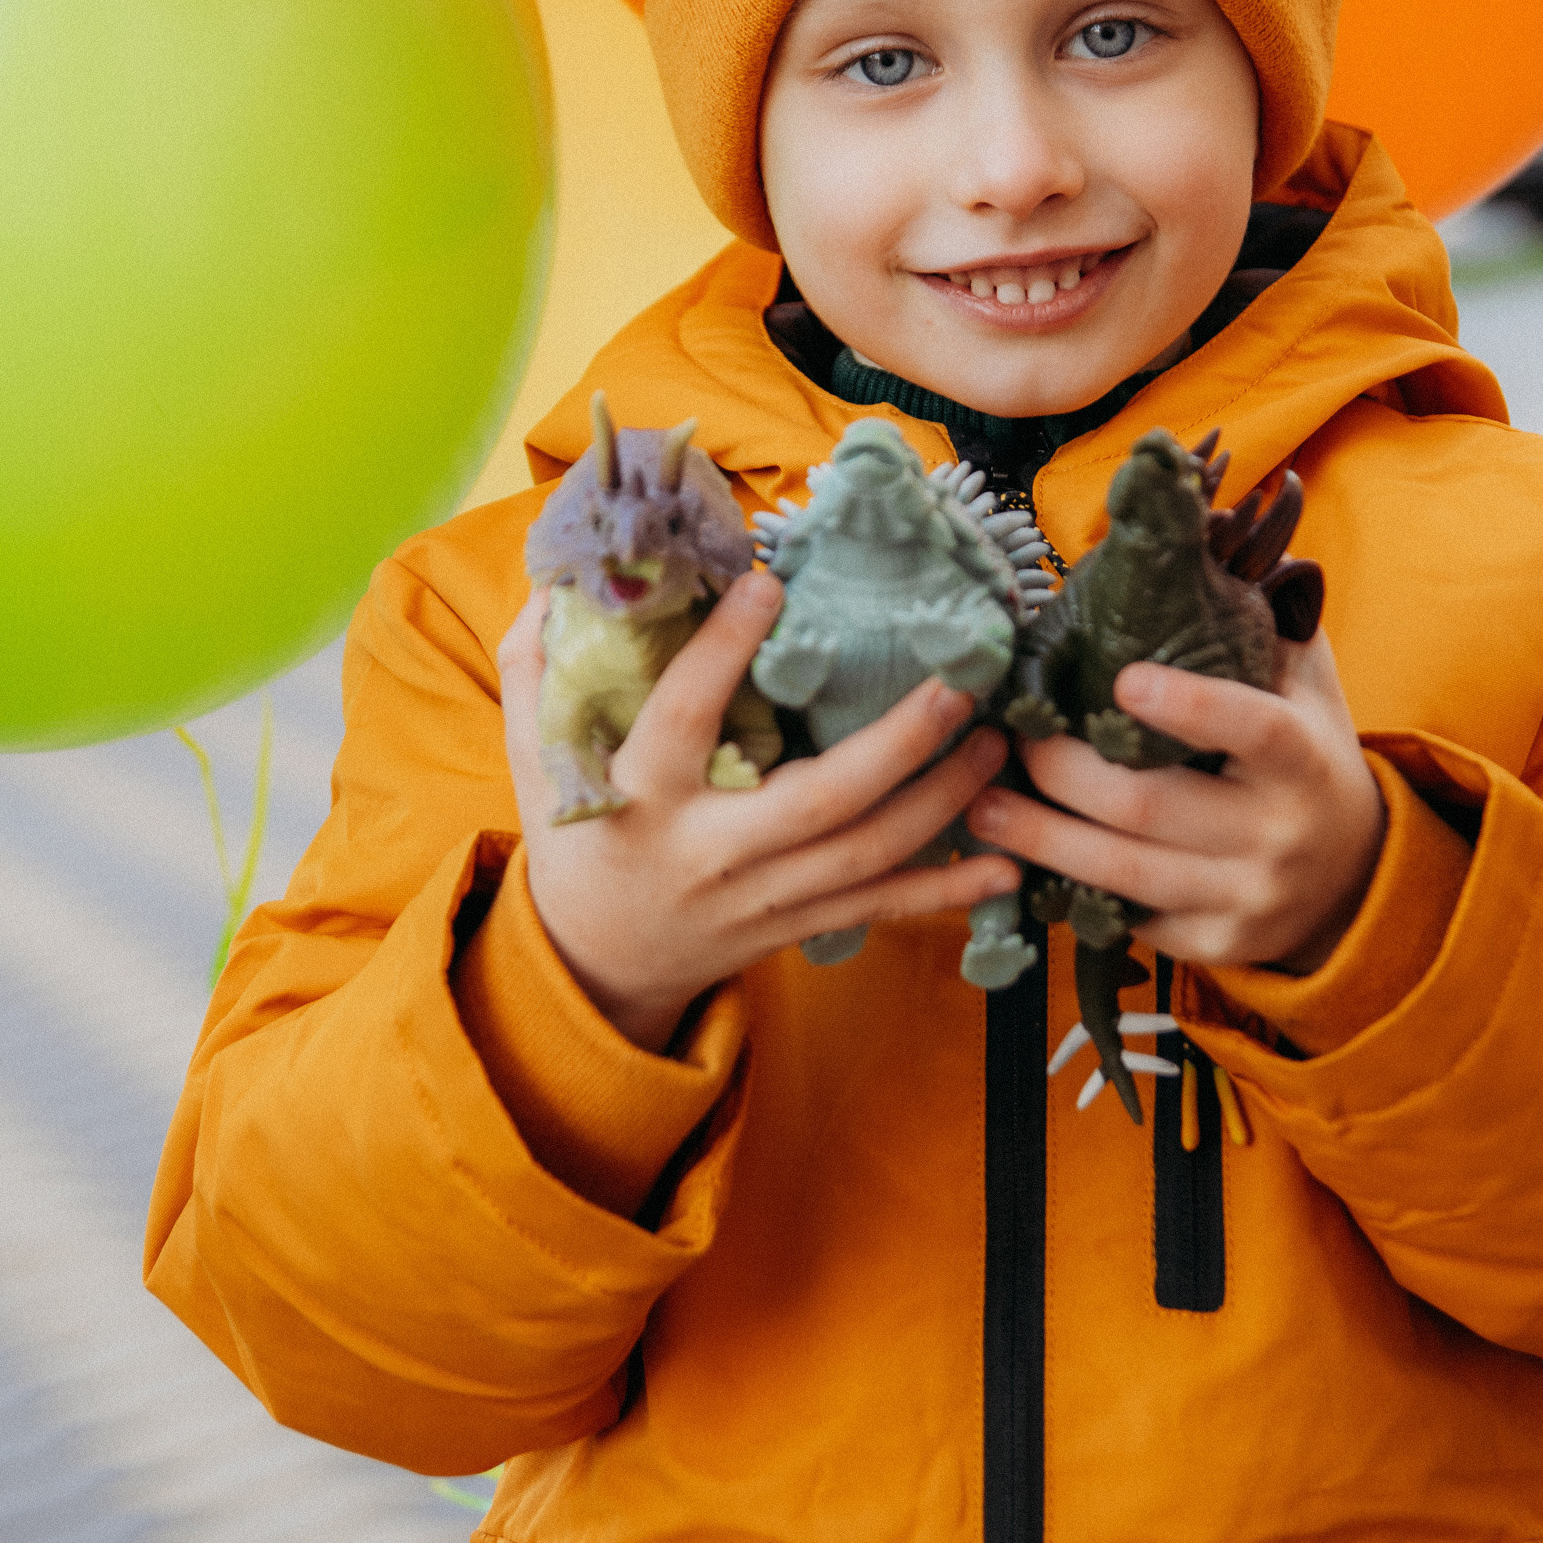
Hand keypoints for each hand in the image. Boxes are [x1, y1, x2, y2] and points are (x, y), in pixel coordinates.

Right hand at [498, 568, 1016, 1051]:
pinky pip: (879, 909)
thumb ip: (537, 665)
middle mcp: (709, 853)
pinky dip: (946, 892)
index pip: (685, 717)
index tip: (772, 584)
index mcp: (640, 796)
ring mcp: (759, 900)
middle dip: (898, 745)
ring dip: (941, 803)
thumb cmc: (573, 839)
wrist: (589, 966)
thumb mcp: (536, 753)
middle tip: (958, 687)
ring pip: (865, 857)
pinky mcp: (793, 929)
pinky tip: (1007, 864)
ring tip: (994, 744)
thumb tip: (560, 575)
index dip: (724, 651)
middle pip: (818, 802)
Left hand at [965, 631, 1385, 978]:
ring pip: (1124, 873)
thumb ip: (1263, 619)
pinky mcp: (1214, 946)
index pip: (1253, 729)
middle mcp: (1278, 835)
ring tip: (982, 805)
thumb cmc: (1307, 756)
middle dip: (1063, 772)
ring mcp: (1246, 898)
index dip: (1188, 706)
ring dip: (1040, 838)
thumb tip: (1202, 535)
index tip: (1123, 678)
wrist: (1352, 876)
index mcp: (1303, 759)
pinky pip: (1128, 919)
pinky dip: (1069, 890)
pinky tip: (1023, 860)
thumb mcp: (1306, 686)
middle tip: (1012, 740)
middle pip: (1149, 807)